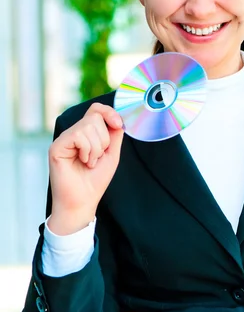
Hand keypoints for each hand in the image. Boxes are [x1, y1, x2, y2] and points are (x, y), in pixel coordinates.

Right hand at [48, 103, 123, 234]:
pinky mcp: (57, 146)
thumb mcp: (112, 154)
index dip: (109, 112)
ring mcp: (64, 139)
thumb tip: (119, 118)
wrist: (83, 201)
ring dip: (96, 148)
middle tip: (97, 157)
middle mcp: (74, 133)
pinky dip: (87, 150)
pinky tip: (83, 162)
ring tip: (89, 162)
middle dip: (104, 139)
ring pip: (88, 126)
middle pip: (95, 117)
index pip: (96, 110)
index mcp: (86, 134)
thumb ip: (115, 135)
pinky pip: (78, 135)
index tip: (119, 125)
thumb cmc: (95, 181)